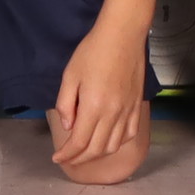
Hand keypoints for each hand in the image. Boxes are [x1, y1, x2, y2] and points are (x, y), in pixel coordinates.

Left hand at [48, 15, 152, 174]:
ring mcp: (128, 111)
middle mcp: (113, 114)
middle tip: (68, 158)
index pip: (78, 142)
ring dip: (98, 154)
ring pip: (114, 146)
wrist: (123, 35)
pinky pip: (129, 134)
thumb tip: (68, 126)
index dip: (66, 155)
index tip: (57, 157)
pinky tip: (108, 140)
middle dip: (79, 159)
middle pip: (96, 149)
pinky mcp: (137, 106)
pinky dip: (118, 143)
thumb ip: (66, 104)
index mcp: (93, 107)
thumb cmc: (93, 51)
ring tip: (86, 152)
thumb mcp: (70, 75)